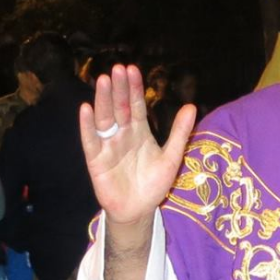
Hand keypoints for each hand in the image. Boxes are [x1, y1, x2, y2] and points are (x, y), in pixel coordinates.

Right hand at [79, 63, 195, 230]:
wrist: (139, 210)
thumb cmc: (153, 183)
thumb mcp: (172, 157)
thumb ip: (180, 132)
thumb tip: (192, 106)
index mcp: (139, 131)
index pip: (135, 105)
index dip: (134, 88)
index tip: (132, 69)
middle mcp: (122, 134)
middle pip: (119, 107)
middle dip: (119, 89)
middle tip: (117, 68)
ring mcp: (108, 146)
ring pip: (105, 119)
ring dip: (104, 100)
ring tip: (104, 81)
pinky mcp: (96, 160)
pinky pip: (91, 140)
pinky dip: (87, 126)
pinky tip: (86, 109)